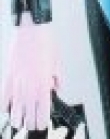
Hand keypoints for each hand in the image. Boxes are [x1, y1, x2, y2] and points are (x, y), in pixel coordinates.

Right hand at [0, 13, 59, 131]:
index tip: (43, 124)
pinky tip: (4, 110)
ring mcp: (17, 81)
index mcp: (45, 81)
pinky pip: (4, 94)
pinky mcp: (8, 75)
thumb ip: (58, 77)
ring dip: (17, 116)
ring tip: (18, 123)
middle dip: (31, 120)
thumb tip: (57, 87)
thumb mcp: (57, 61)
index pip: (44, 106)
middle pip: (29, 109)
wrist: (31, 30)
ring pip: (15, 105)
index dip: (43, 118)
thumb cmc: (45, 43)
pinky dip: (4, 103)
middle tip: (32, 126)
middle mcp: (30, 83)